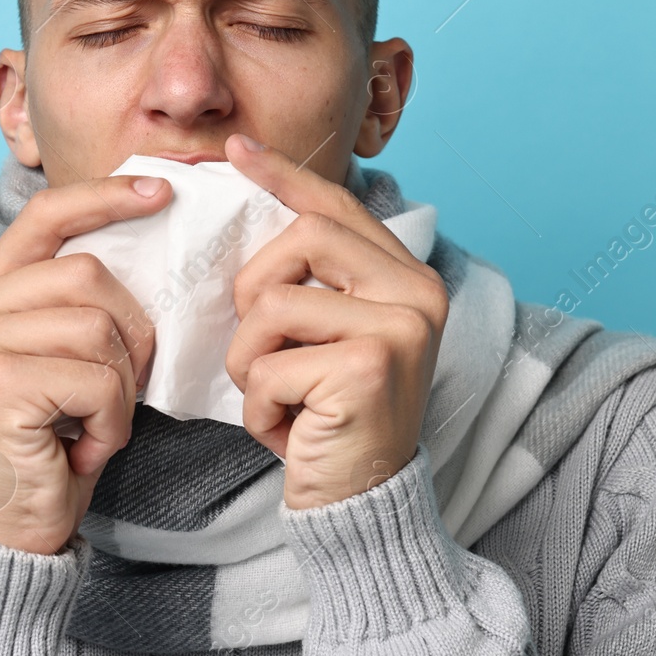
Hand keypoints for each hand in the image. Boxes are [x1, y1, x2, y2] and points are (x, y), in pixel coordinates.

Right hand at [0, 172, 171, 552]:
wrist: (14, 527)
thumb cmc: (51, 441)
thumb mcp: (67, 356)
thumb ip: (82, 300)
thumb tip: (151, 232)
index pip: (45, 216)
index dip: (104, 196)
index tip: (161, 193)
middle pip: (89, 273)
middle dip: (131, 333)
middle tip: (119, 391)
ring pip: (99, 326)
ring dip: (120, 386)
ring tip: (93, 423)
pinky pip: (99, 379)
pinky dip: (111, 421)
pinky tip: (83, 448)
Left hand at [221, 134, 447, 509]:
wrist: (359, 504)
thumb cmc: (330, 419)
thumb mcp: (326, 338)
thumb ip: (311, 281)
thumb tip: (255, 206)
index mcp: (409, 277)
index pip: (337, 208)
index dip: (284, 176)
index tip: (237, 151)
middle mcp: (418, 294)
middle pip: (300, 239)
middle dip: (253, 295)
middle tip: (263, 350)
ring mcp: (399, 329)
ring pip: (273, 306)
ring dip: (252, 363)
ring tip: (280, 399)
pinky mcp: (368, 370)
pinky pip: (270, 365)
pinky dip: (261, 407)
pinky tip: (290, 431)